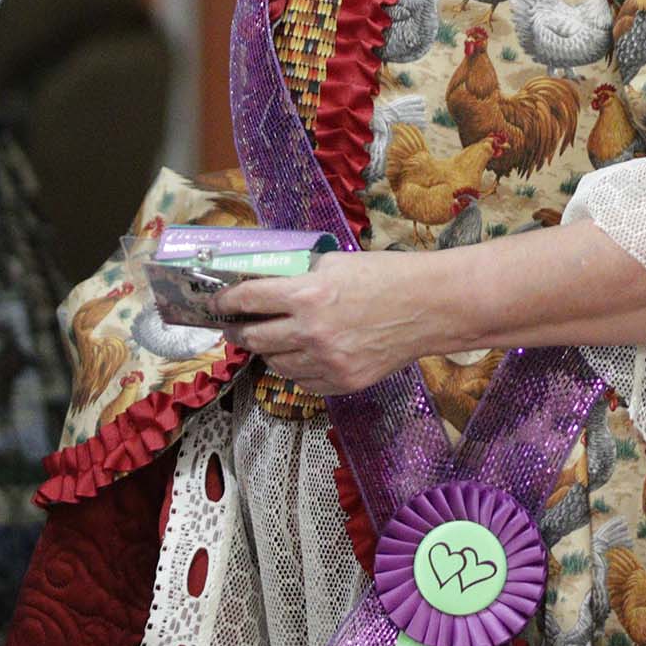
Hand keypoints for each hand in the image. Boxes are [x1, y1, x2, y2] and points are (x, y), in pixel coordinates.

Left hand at [217, 253, 448, 397]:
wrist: (429, 307)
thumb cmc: (385, 276)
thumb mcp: (334, 262)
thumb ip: (298, 276)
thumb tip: (266, 283)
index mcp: (306, 295)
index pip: (248, 299)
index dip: (225, 301)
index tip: (216, 303)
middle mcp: (311, 332)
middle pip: (254, 337)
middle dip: (236, 331)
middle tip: (232, 326)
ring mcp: (327, 362)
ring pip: (275, 364)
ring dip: (266, 351)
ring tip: (268, 341)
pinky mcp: (343, 382)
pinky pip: (302, 381)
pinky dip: (294, 369)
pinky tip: (298, 356)